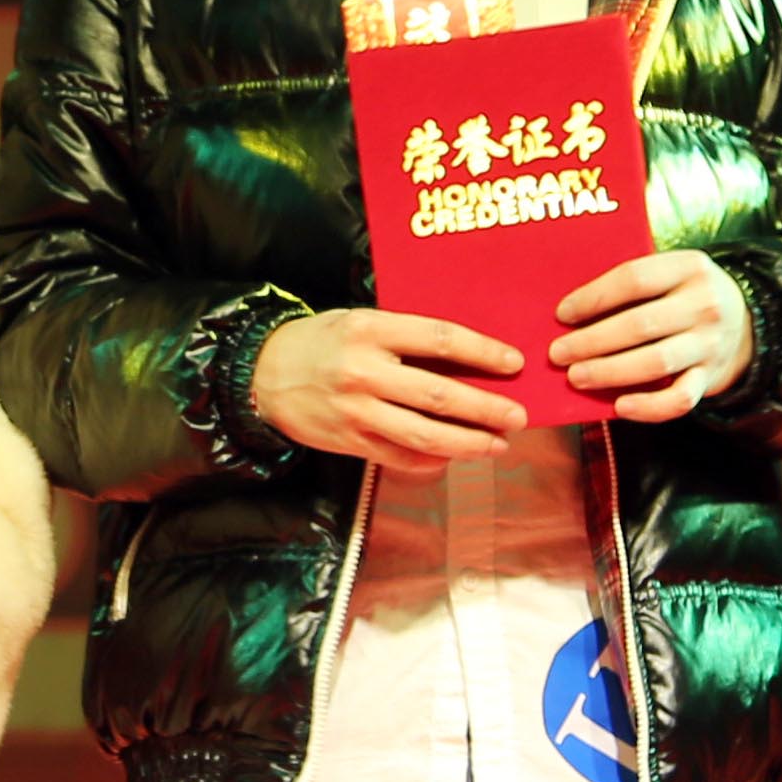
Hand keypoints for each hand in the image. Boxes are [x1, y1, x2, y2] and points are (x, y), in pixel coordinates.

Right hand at [249, 307, 527, 469]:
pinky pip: (401, 457)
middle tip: (518, 416)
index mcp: (371, 331)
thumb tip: (467, 358)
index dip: (482, 353)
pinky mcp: (350, 441)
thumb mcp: (360, 321)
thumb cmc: (322, 342)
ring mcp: (357, 412)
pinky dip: (433, 460)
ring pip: (424, 434)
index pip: (440, 339)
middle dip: (486, 409)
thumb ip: (405, 336)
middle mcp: (364, 372)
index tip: (513, 363)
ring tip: (497, 444)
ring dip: (468, 443)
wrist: (263, 374)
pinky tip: (455, 457)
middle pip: (439, 395)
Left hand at [548, 249, 751, 421]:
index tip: (562, 314)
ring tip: (576, 376)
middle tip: (558, 354)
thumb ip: (632, 286)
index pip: (635, 279)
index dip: (594, 297)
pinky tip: (619, 407)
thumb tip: (569, 313)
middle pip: (640, 324)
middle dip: (592, 341)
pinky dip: (648, 407)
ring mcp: (710, 343)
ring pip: (656, 362)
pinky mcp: (710, 377)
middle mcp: (705, 304)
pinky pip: (680, 399)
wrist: (740, 322)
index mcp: (689, 267)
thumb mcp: (670, 273)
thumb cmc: (682, 296)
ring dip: (609, 372)